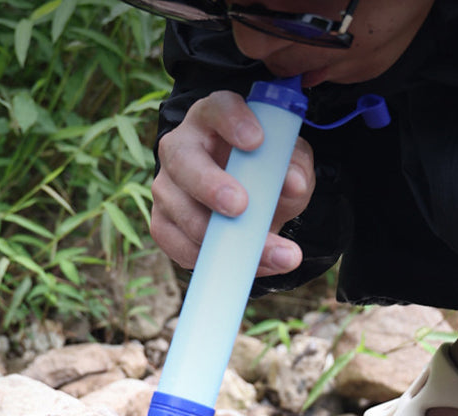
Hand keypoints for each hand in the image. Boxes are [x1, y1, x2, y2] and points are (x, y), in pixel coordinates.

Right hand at [151, 90, 314, 276]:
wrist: (247, 205)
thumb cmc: (265, 174)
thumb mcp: (288, 166)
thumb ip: (295, 168)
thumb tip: (293, 183)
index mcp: (213, 119)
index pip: (217, 108)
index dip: (233, 121)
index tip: (257, 141)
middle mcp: (181, 148)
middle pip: (184, 161)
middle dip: (211, 185)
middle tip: (240, 207)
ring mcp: (166, 186)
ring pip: (177, 208)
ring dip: (216, 236)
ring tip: (262, 252)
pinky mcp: (162, 222)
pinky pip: (174, 243)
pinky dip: (207, 258)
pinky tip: (241, 265)